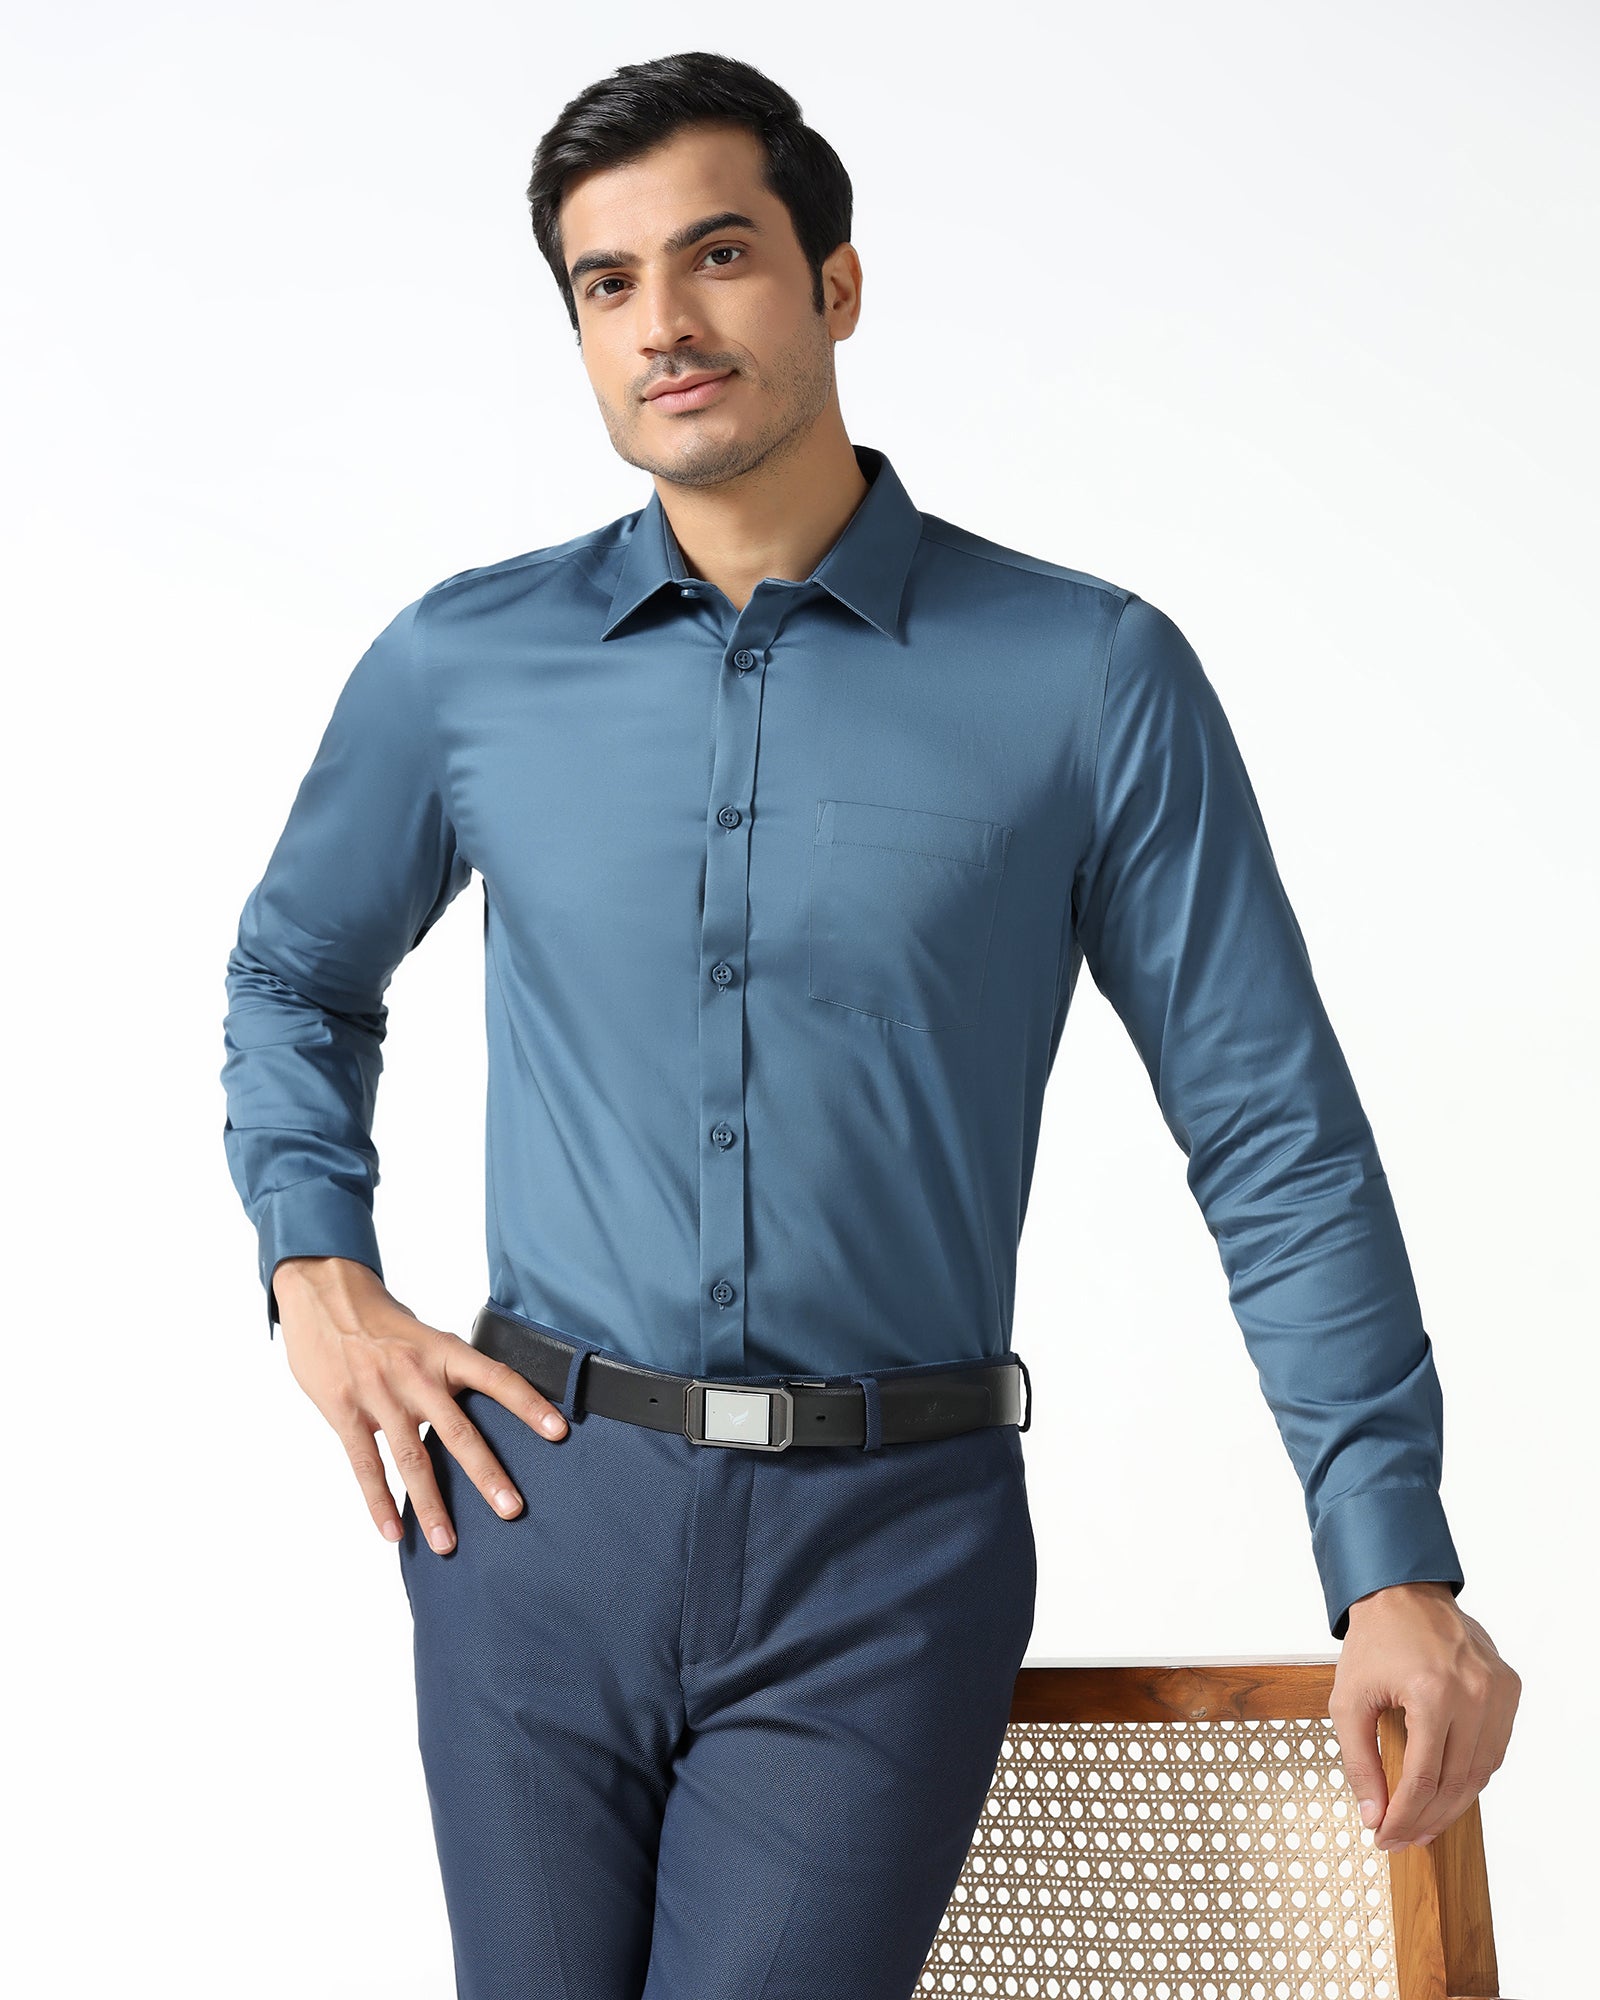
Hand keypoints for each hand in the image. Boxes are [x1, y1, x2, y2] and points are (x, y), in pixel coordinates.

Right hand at [272, 1256, 571, 1554]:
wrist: (322, 1294)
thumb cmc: (383, 1322)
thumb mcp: (426, 1337)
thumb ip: (451, 1373)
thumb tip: (488, 1408)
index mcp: (444, 1351)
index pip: (496, 1379)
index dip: (529, 1405)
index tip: (559, 1432)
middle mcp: (416, 1373)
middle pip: (458, 1431)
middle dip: (486, 1474)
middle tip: (512, 1510)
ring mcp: (378, 1394)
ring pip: (411, 1458)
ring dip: (431, 1505)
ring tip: (448, 1543)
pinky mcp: (344, 1412)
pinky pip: (365, 1464)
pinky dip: (380, 1501)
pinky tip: (394, 1532)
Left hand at [1330, 1581, 1520, 1853]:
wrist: (1402, 1593)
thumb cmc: (1373, 1642)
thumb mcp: (1348, 1699)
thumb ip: (1358, 1761)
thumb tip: (1373, 1815)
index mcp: (1431, 1692)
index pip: (1423, 1779)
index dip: (1404, 1817)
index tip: (1384, 1837)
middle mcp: (1473, 1692)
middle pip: (1456, 1782)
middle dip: (1427, 1819)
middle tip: (1402, 1839)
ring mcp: (1497, 1689)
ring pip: (1482, 1772)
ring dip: (1453, 1805)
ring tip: (1424, 1824)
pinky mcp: (1509, 1687)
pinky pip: (1495, 1748)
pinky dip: (1472, 1774)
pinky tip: (1448, 1789)